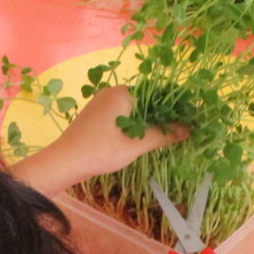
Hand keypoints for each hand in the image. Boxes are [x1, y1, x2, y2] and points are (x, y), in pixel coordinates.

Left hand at [58, 85, 188, 179]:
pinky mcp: (95, 116)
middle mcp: (111, 92)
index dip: (172, 105)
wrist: (65, 161)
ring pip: (132, 109)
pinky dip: (132, 124)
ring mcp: (101, 103)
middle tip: (178, 129)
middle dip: (160, 114)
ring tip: (163, 135)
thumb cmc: (101, 150)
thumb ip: (163, 134)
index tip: (186, 118)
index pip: (155, 92)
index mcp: (122, 93)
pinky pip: (121, 115)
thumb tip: (188, 129)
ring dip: (146, 121)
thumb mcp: (136, 144)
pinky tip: (140, 138)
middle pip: (144, 100)